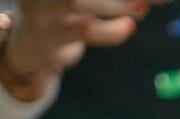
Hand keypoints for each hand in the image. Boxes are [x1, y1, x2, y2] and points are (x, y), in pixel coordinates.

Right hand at [4, 0, 155, 101]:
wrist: (30, 46)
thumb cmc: (67, 14)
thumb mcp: (92, 0)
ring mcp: (41, 8)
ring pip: (80, 0)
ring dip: (117, 4)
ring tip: (142, 9)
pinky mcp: (47, 36)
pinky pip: (83, 31)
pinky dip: (111, 31)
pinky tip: (128, 27)